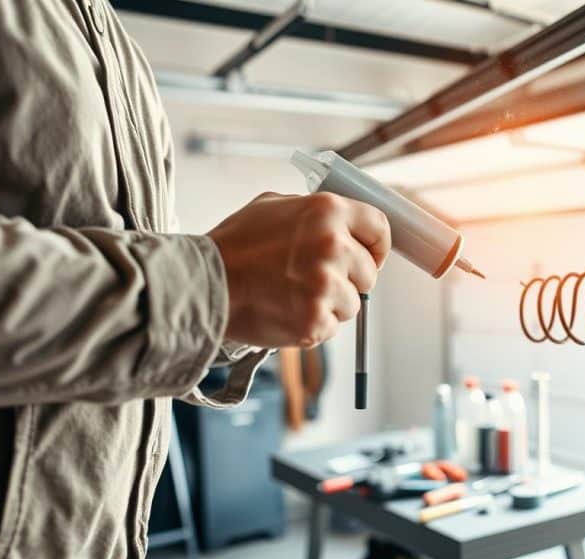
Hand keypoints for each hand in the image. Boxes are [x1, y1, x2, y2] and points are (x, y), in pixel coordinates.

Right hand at [207, 191, 389, 347]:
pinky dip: (314, 324)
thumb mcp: (274, 206)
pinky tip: (286, 310)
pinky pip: (332, 326)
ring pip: (353, 303)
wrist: (204, 285)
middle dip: (349, 279)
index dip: (377, 246)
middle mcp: (333, 246)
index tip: (369, 257)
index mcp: (327, 211)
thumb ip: (314, 211)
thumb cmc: (235, 246)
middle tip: (314, 279)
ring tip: (293, 294)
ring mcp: (326, 286)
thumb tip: (343, 222)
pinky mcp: (316, 321)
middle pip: (369, 272)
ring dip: (330, 304)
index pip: (380, 228)